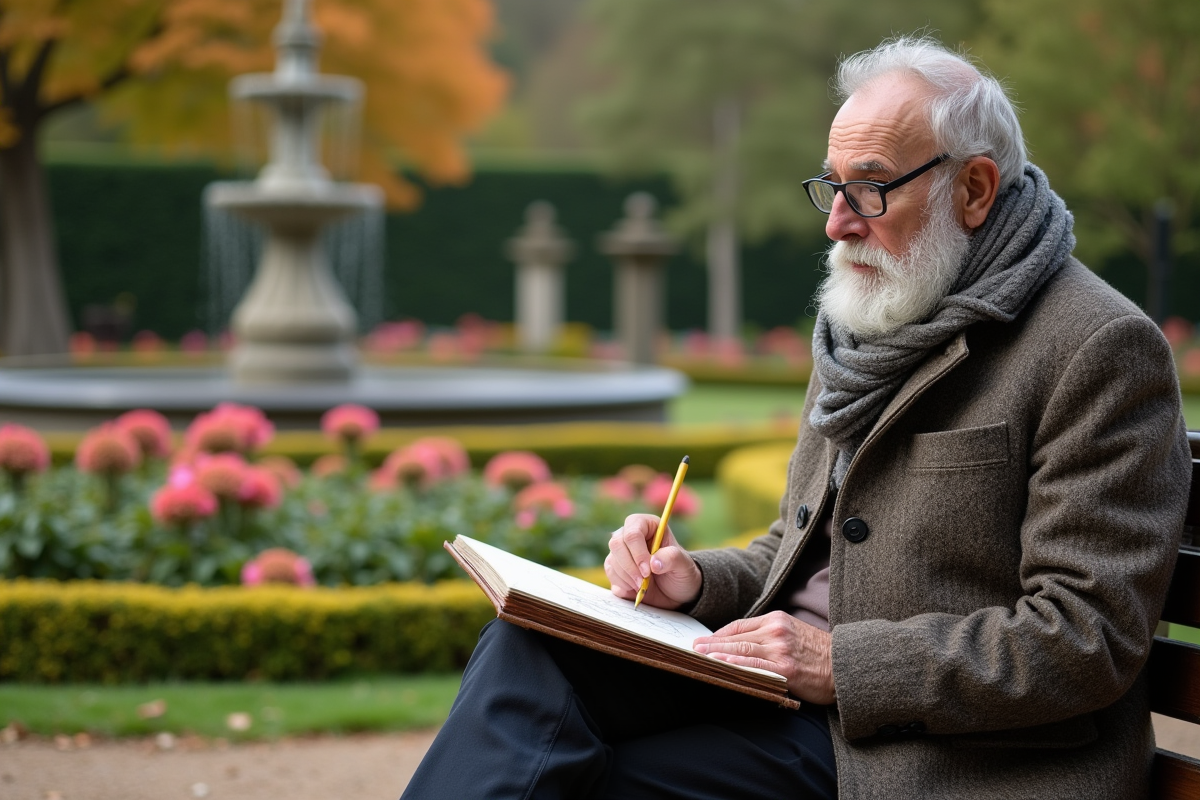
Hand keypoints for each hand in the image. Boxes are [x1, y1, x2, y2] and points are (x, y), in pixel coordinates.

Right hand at [605, 513, 701, 609]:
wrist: (676, 591)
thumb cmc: (681, 572)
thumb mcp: (684, 565)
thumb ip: (672, 558)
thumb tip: (653, 563)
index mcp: (648, 525)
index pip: (633, 532)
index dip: (637, 552)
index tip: (648, 571)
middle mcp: (631, 534)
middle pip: (616, 544)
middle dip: (629, 567)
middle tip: (643, 582)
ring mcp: (621, 551)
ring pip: (612, 561)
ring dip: (627, 578)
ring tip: (644, 586)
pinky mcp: (615, 567)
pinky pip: (610, 575)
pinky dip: (623, 586)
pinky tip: (636, 589)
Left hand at [693, 611, 834, 703]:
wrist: (847, 666)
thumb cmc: (819, 653)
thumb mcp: (793, 632)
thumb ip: (769, 634)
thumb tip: (739, 643)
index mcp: (777, 619)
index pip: (739, 625)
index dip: (719, 634)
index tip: (703, 640)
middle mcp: (776, 631)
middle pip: (736, 637)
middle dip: (712, 643)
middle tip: (692, 648)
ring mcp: (780, 649)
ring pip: (741, 650)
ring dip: (716, 653)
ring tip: (699, 656)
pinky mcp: (785, 669)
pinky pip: (754, 667)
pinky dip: (734, 665)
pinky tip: (720, 665)